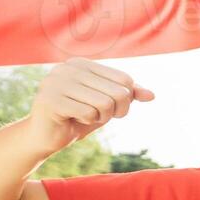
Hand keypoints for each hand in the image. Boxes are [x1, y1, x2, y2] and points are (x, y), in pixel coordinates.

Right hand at [28, 58, 153, 151]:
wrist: (47, 136)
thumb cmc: (79, 117)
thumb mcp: (108, 104)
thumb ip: (128, 95)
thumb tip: (152, 94)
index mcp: (81, 63)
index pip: (124, 79)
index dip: (126, 100)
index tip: (110, 108)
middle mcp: (67, 68)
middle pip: (118, 92)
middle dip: (115, 111)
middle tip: (97, 116)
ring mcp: (55, 82)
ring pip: (105, 104)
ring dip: (100, 118)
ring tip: (84, 116)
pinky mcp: (49, 99)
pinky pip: (88, 114)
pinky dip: (86, 122)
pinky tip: (71, 119)